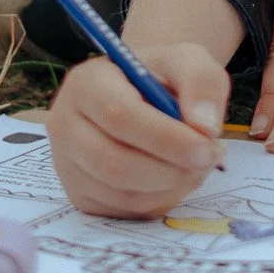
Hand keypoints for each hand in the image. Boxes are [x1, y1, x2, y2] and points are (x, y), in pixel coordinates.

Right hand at [48, 0, 244, 216]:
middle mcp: (65, 125)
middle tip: (208, 160)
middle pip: (114, 163)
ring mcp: (67, 165)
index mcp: (86, 83)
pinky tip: (174, 176)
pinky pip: (122, 211)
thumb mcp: (188, 60)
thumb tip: (204, 128)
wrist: (141, 94)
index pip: (120, 116)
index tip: (206, 148)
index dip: (166, 138)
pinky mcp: (80, 195)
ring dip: (169, 187)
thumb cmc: (161, 76)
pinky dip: (159, 200)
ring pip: (120, 193)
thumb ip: (202, 82)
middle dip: (170, 170)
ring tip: (195, 164)